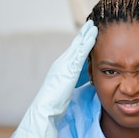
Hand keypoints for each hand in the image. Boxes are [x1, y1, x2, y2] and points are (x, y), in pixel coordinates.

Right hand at [8, 20, 97, 137]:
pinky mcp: (67, 68)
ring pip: (77, 46)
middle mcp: (61, 64)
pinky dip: (86, 42)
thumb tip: (82, 86)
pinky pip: (79, 52)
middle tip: (93, 25)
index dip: (81, 45)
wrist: (43, 112)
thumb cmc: (53, 107)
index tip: (89, 37)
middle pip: (75, 47)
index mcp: (60, 70)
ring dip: (86, 35)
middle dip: (83, 36)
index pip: (73, 55)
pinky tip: (94, 34)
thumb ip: (72, 86)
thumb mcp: (65, 93)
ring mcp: (63, 65)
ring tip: (94, 25)